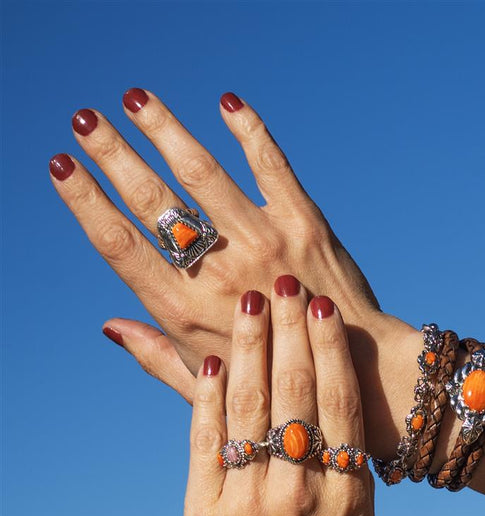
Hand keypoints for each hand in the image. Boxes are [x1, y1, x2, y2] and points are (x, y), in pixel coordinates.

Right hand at [53, 90, 409, 405]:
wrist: (360, 373)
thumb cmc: (281, 384)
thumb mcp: (212, 387)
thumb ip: (159, 356)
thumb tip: (110, 326)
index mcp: (185, 310)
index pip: (119, 244)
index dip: (86, 201)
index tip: (63, 166)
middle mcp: (221, 273)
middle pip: (151, 201)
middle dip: (113, 154)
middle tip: (86, 119)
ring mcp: (264, 244)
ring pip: (203, 174)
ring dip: (165, 130)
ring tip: (137, 99)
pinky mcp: (306, 226)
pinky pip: (272, 167)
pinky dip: (249, 131)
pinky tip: (228, 102)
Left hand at [185, 285, 376, 515]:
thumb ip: (350, 483)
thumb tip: (342, 432)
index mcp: (348, 499)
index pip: (338, 406)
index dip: (330, 352)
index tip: (323, 311)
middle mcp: (301, 492)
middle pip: (295, 393)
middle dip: (289, 332)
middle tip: (284, 285)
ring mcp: (250, 502)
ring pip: (251, 407)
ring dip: (251, 348)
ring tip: (251, 305)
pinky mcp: (205, 515)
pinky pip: (207, 442)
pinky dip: (210, 397)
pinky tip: (217, 361)